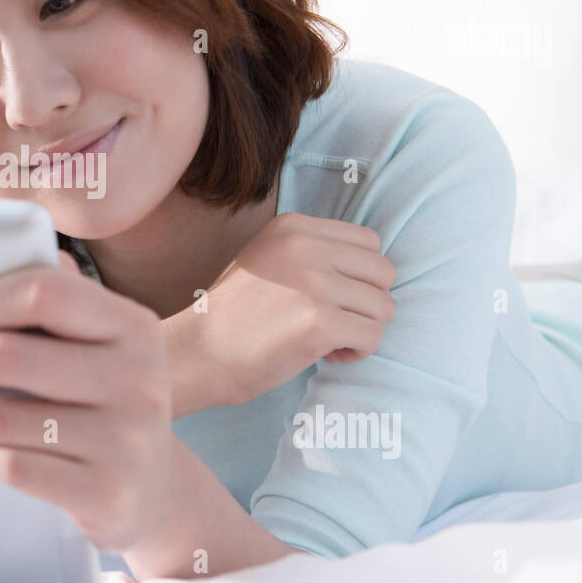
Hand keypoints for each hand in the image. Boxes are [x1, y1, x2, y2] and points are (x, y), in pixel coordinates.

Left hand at [0, 250, 173, 552]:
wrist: (154, 492)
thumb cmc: (108, 404)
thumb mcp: (104, 346)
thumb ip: (62, 299)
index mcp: (135, 326)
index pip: (44, 291)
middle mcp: (139, 379)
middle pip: (10, 355)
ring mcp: (126, 440)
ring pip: (1, 417)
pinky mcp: (105, 493)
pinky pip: (13, 466)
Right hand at [166, 211, 396, 413]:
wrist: (197, 353)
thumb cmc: (232, 315)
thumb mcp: (266, 259)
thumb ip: (312, 253)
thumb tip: (371, 269)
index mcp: (294, 227)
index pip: (369, 242)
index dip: (358, 276)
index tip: (330, 298)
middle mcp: (306, 246)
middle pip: (383, 272)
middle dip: (366, 303)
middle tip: (333, 322)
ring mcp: (315, 283)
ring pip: (383, 307)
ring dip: (362, 329)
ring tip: (327, 340)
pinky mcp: (320, 321)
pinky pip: (372, 337)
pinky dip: (357, 352)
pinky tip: (327, 355)